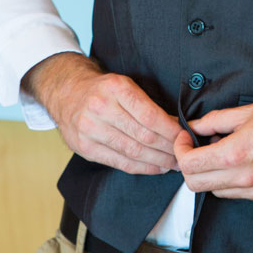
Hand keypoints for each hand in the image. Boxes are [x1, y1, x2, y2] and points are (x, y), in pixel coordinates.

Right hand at [24, 53, 182, 175]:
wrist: (66, 92)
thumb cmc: (102, 89)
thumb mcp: (124, 84)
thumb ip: (147, 104)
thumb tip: (176, 125)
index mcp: (116, 88)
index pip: (150, 115)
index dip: (171, 130)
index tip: (185, 137)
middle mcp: (101, 108)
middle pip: (143, 135)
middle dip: (168, 148)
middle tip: (183, 155)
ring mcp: (90, 129)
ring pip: (133, 151)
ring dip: (158, 161)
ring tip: (173, 164)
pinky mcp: (85, 147)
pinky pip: (119, 162)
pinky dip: (141, 168)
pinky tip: (155, 168)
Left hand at [174, 92, 252, 201]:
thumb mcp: (249, 111)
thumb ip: (217, 121)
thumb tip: (196, 126)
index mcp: (237, 154)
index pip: (190, 165)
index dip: (180, 151)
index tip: (185, 140)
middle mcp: (246, 178)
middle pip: (197, 185)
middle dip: (190, 166)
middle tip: (196, 148)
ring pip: (216, 192)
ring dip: (210, 176)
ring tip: (221, 153)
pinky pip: (239, 195)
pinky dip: (231, 182)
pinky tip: (240, 162)